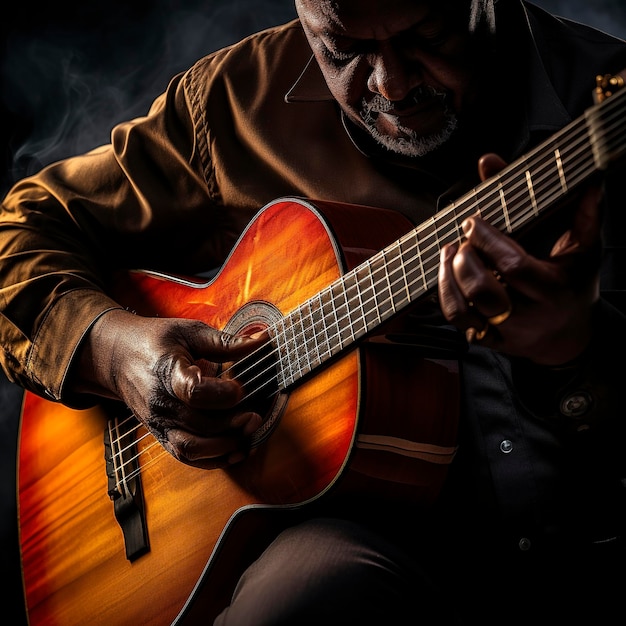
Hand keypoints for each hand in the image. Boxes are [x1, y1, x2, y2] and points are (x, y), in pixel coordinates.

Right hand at [74, 309, 267, 468]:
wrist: (116, 357)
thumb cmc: (157, 341)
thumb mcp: (189, 332)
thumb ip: (226, 342)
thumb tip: (263, 342)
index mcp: (167, 372)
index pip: (194, 392)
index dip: (222, 394)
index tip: (242, 388)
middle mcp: (161, 403)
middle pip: (199, 424)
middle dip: (233, 424)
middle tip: (257, 415)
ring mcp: (159, 423)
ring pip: (192, 448)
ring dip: (225, 445)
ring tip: (248, 432)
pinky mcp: (162, 435)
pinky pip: (187, 457)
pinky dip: (213, 460)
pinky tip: (236, 449)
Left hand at [438, 153, 602, 365]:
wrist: (569, 340)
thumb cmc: (575, 290)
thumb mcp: (584, 254)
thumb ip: (584, 217)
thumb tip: (590, 182)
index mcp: (551, 290)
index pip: (513, 266)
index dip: (488, 241)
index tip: (473, 221)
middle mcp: (525, 316)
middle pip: (483, 290)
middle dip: (465, 260)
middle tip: (460, 239)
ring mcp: (502, 332)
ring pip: (462, 310)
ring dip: (447, 277)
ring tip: (448, 252)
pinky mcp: (486, 341)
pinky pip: (456, 322)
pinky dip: (444, 295)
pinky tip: (446, 274)